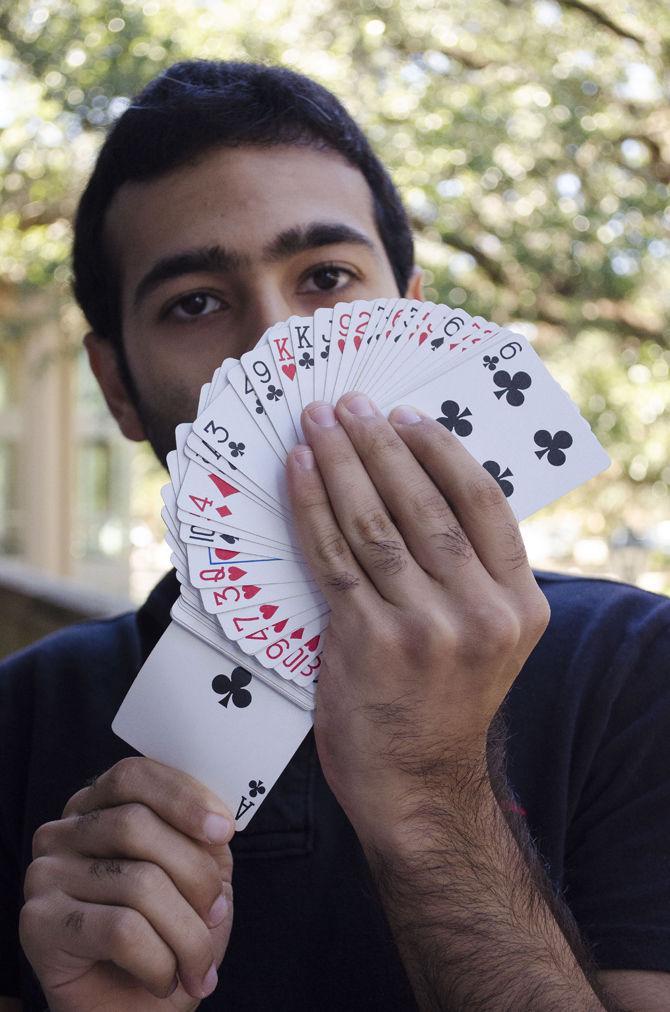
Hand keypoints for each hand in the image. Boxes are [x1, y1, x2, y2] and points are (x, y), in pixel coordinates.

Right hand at [20, 757, 234, 1010]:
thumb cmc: (170, 936)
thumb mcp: (198, 875)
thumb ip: (202, 837)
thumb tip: (218, 819)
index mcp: (98, 806)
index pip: (134, 775)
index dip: (183, 797)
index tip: (224, 830)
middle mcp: (62, 833)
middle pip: (137, 826)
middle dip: (195, 875)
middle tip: (218, 914)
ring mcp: (43, 875)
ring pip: (137, 882)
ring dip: (187, 933)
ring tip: (197, 964)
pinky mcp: (37, 924)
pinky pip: (120, 930)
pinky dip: (159, 961)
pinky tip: (164, 979)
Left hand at [286, 393, 549, 839]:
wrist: (417, 785)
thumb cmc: (443, 704)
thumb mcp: (488, 641)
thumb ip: (471, 576)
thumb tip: (415, 489)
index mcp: (520, 604)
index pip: (484, 504)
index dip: (441, 453)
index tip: (406, 418)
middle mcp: (481, 612)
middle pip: (425, 505)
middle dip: (380, 446)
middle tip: (350, 405)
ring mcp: (426, 628)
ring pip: (375, 523)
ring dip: (341, 464)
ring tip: (319, 424)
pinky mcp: (369, 641)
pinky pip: (333, 556)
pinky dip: (312, 507)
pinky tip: (299, 472)